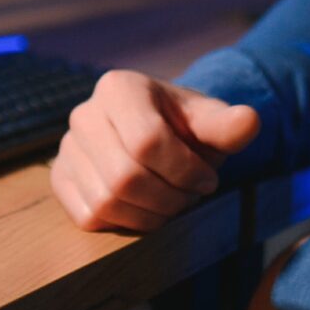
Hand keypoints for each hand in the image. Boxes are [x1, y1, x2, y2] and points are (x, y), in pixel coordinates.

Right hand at [49, 70, 261, 233]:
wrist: (158, 133)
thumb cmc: (186, 128)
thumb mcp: (210, 122)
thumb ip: (228, 124)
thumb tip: (249, 121)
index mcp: (119, 87)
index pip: (147, 142)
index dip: (184, 171)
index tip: (207, 180)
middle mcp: (84, 114)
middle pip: (125, 177)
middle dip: (169, 198)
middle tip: (189, 197)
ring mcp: (67, 147)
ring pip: (106, 201)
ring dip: (150, 215)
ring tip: (170, 203)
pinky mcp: (60, 178)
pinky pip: (88, 215)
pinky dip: (124, 222)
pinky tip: (145, 209)